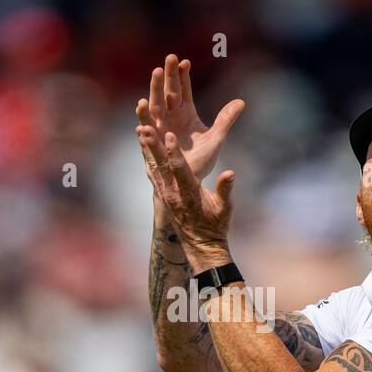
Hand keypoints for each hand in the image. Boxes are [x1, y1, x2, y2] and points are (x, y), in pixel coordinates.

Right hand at [135, 54, 243, 180]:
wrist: (187, 182)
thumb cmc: (201, 160)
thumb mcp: (217, 138)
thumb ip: (226, 119)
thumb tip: (241, 102)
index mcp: (186, 112)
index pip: (184, 90)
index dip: (184, 76)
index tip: (185, 61)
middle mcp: (171, 116)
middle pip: (169, 91)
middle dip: (169, 75)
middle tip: (170, 57)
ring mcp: (160, 127)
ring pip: (156, 104)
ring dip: (155, 88)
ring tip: (157, 72)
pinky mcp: (152, 141)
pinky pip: (146, 126)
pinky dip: (143, 115)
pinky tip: (142, 103)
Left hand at [137, 120, 235, 271]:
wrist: (200, 244)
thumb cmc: (215, 225)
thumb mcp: (224, 209)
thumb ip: (225, 189)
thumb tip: (230, 172)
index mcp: (189, 193)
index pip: (180, 169)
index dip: (174, 152)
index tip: (169, 135)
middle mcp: (173, 193)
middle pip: (161, 165)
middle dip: (153, 145)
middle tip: (144, 128)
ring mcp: (165, 194)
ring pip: (153, 167)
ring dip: (147, 148)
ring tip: (140, 129)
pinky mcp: (162, 194)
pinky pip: (153, 172)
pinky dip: (148, 157)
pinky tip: (143, 144)